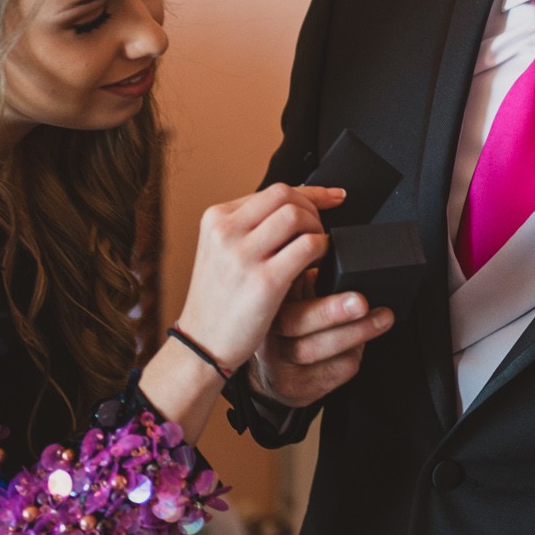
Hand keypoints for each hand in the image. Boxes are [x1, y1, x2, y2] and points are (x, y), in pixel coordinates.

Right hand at [173, 184, 337, 370]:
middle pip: (286, 196)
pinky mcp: (264, 281)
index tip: (334, 197)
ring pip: (297, 216)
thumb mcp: (221, 252)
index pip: (273, 190)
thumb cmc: (218, 300)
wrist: (200, 344)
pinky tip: (317, 264)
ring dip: (317, 228)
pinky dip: (321, 249)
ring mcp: (243, 255)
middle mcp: (226, 231)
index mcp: (216, 219)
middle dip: (314, 209)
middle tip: (320, 231)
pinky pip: (307, 246)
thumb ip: (249, 227)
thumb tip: (297, 202)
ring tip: (316, 249)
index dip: (311, 193)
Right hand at [250, 279, 394, 408]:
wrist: (274, 374)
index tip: (329, 272)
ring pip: (314, 349)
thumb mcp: (294, 296)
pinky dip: (353, 356)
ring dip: (355, 333)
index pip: (279, 288)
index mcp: (268, 305)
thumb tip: (335, 251)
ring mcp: (279, 363)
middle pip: (296, 322)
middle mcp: (267, 333)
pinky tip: (361, 345)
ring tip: (383, 318)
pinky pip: (332, 370)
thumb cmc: (293, 325)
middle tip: (362, 302)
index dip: (305, 279)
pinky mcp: (296, 387)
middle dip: (332, 312)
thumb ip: (305, 277)